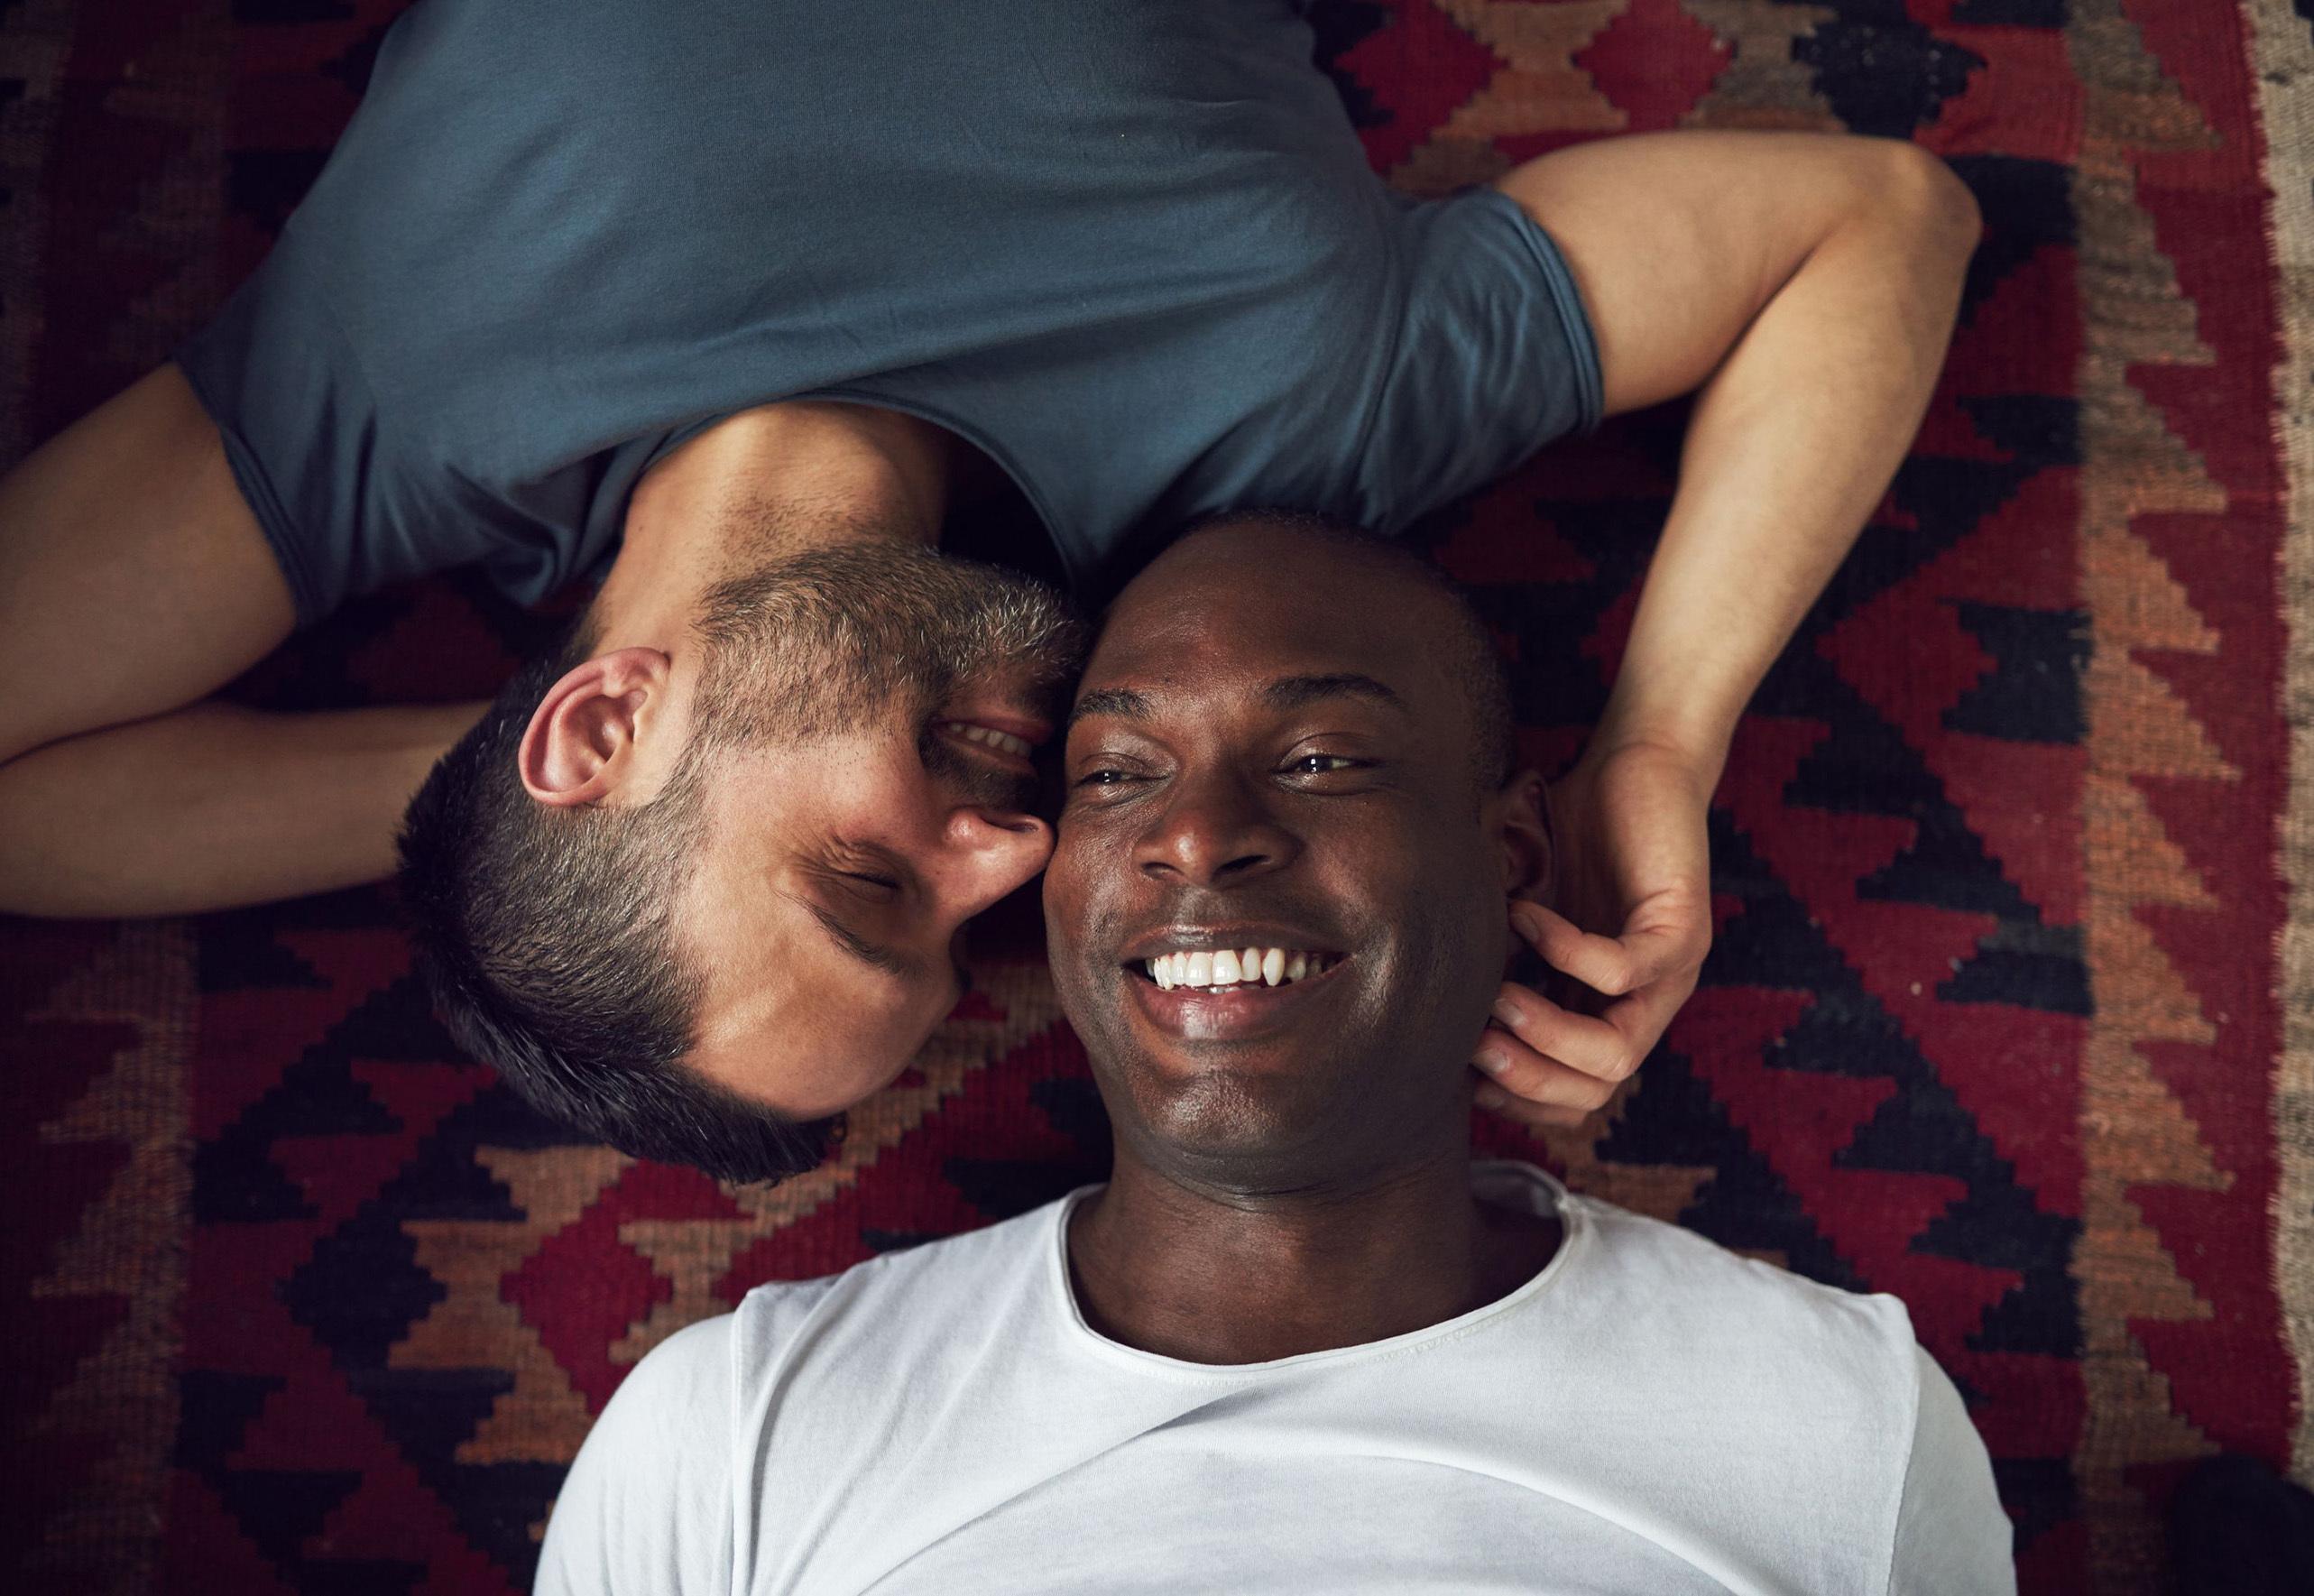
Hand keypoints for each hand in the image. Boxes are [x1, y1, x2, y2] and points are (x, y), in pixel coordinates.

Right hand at [1472, 738, 1714, 1129]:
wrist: (1637, 764)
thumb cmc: (1570, 835)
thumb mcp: (1517, 915)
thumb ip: (1491, 960)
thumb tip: (1425, 1011)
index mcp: (1605, 1012)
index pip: (1574, 1097)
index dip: (1519, 1101)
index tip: (1463, 1073)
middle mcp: (1644, 1007)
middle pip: (1595, 1090)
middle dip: (1525, 1080)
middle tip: (1473, 1043)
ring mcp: (1671, 975)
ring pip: (1617, 1053)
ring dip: (1547, 1035)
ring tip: (1498, 997)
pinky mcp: (1682, 931)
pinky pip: (1623, 971)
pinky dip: (1565, 953)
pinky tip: (1526, 917)